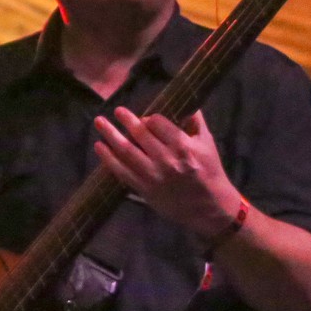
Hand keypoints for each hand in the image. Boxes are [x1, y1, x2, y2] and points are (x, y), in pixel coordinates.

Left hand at [93, 106, 237, 237]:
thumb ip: (195, 122)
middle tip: (117, 110)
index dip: (149, 118)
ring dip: (110, 134)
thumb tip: (185, 101)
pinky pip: (122, 172)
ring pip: (126, 151)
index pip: (158, 124)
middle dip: (126, 120)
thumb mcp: (207, 144)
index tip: (144, 117)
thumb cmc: (210, 172)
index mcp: (183, 147)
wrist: (211, 208)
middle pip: (139, 134)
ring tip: (99, 122)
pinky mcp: (145, 190)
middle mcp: (167, 160)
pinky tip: (99, 147)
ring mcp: (153, 176)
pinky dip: (108, 158)